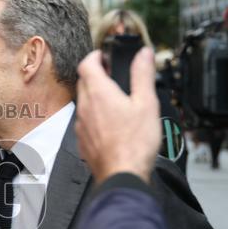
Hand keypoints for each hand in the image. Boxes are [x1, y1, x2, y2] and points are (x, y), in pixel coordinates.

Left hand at [75, 47, 159, 183]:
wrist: (122, 174)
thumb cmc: (135, 143)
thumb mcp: (147, 103)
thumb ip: (142, 75)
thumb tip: (143, 54)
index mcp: (99, 93)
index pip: (86, 64)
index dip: (95, 56)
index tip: (105, 56)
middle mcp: (85, 107)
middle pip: (84, 82)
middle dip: (97, 74)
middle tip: (113, 75)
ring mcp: (81, 125)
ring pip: (84, 102)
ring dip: (96, 96)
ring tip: (116, 100)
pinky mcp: (83, 140)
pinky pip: (85, 121)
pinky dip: (95, 115)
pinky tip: (111, 123)